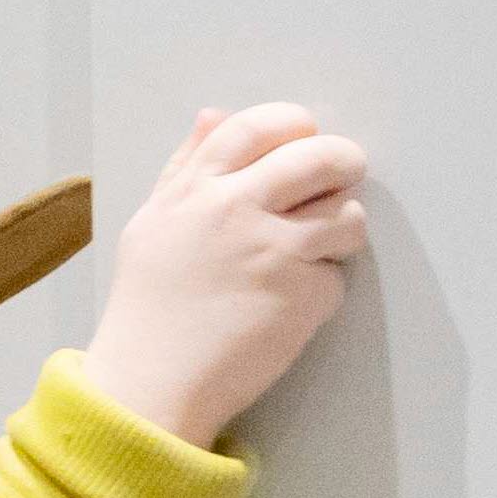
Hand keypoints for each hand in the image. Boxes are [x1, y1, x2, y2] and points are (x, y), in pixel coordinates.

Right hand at [78, 100, 369, 449]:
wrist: (152, 382)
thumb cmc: (149, 306)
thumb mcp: (153, 222)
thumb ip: (186, 166)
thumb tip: (215, 115)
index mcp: (197, 188)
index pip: (257, 127)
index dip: (293, 125)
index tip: (305, 137)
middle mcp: (236, 209)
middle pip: (319, 159)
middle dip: (344, 161)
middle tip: (347, 173)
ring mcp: (274, 252)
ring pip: (346, 216)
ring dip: (343, 228)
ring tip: (319, 248)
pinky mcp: (304, 296)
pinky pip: (337, 277)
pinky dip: (323, 289)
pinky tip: (290, 306)